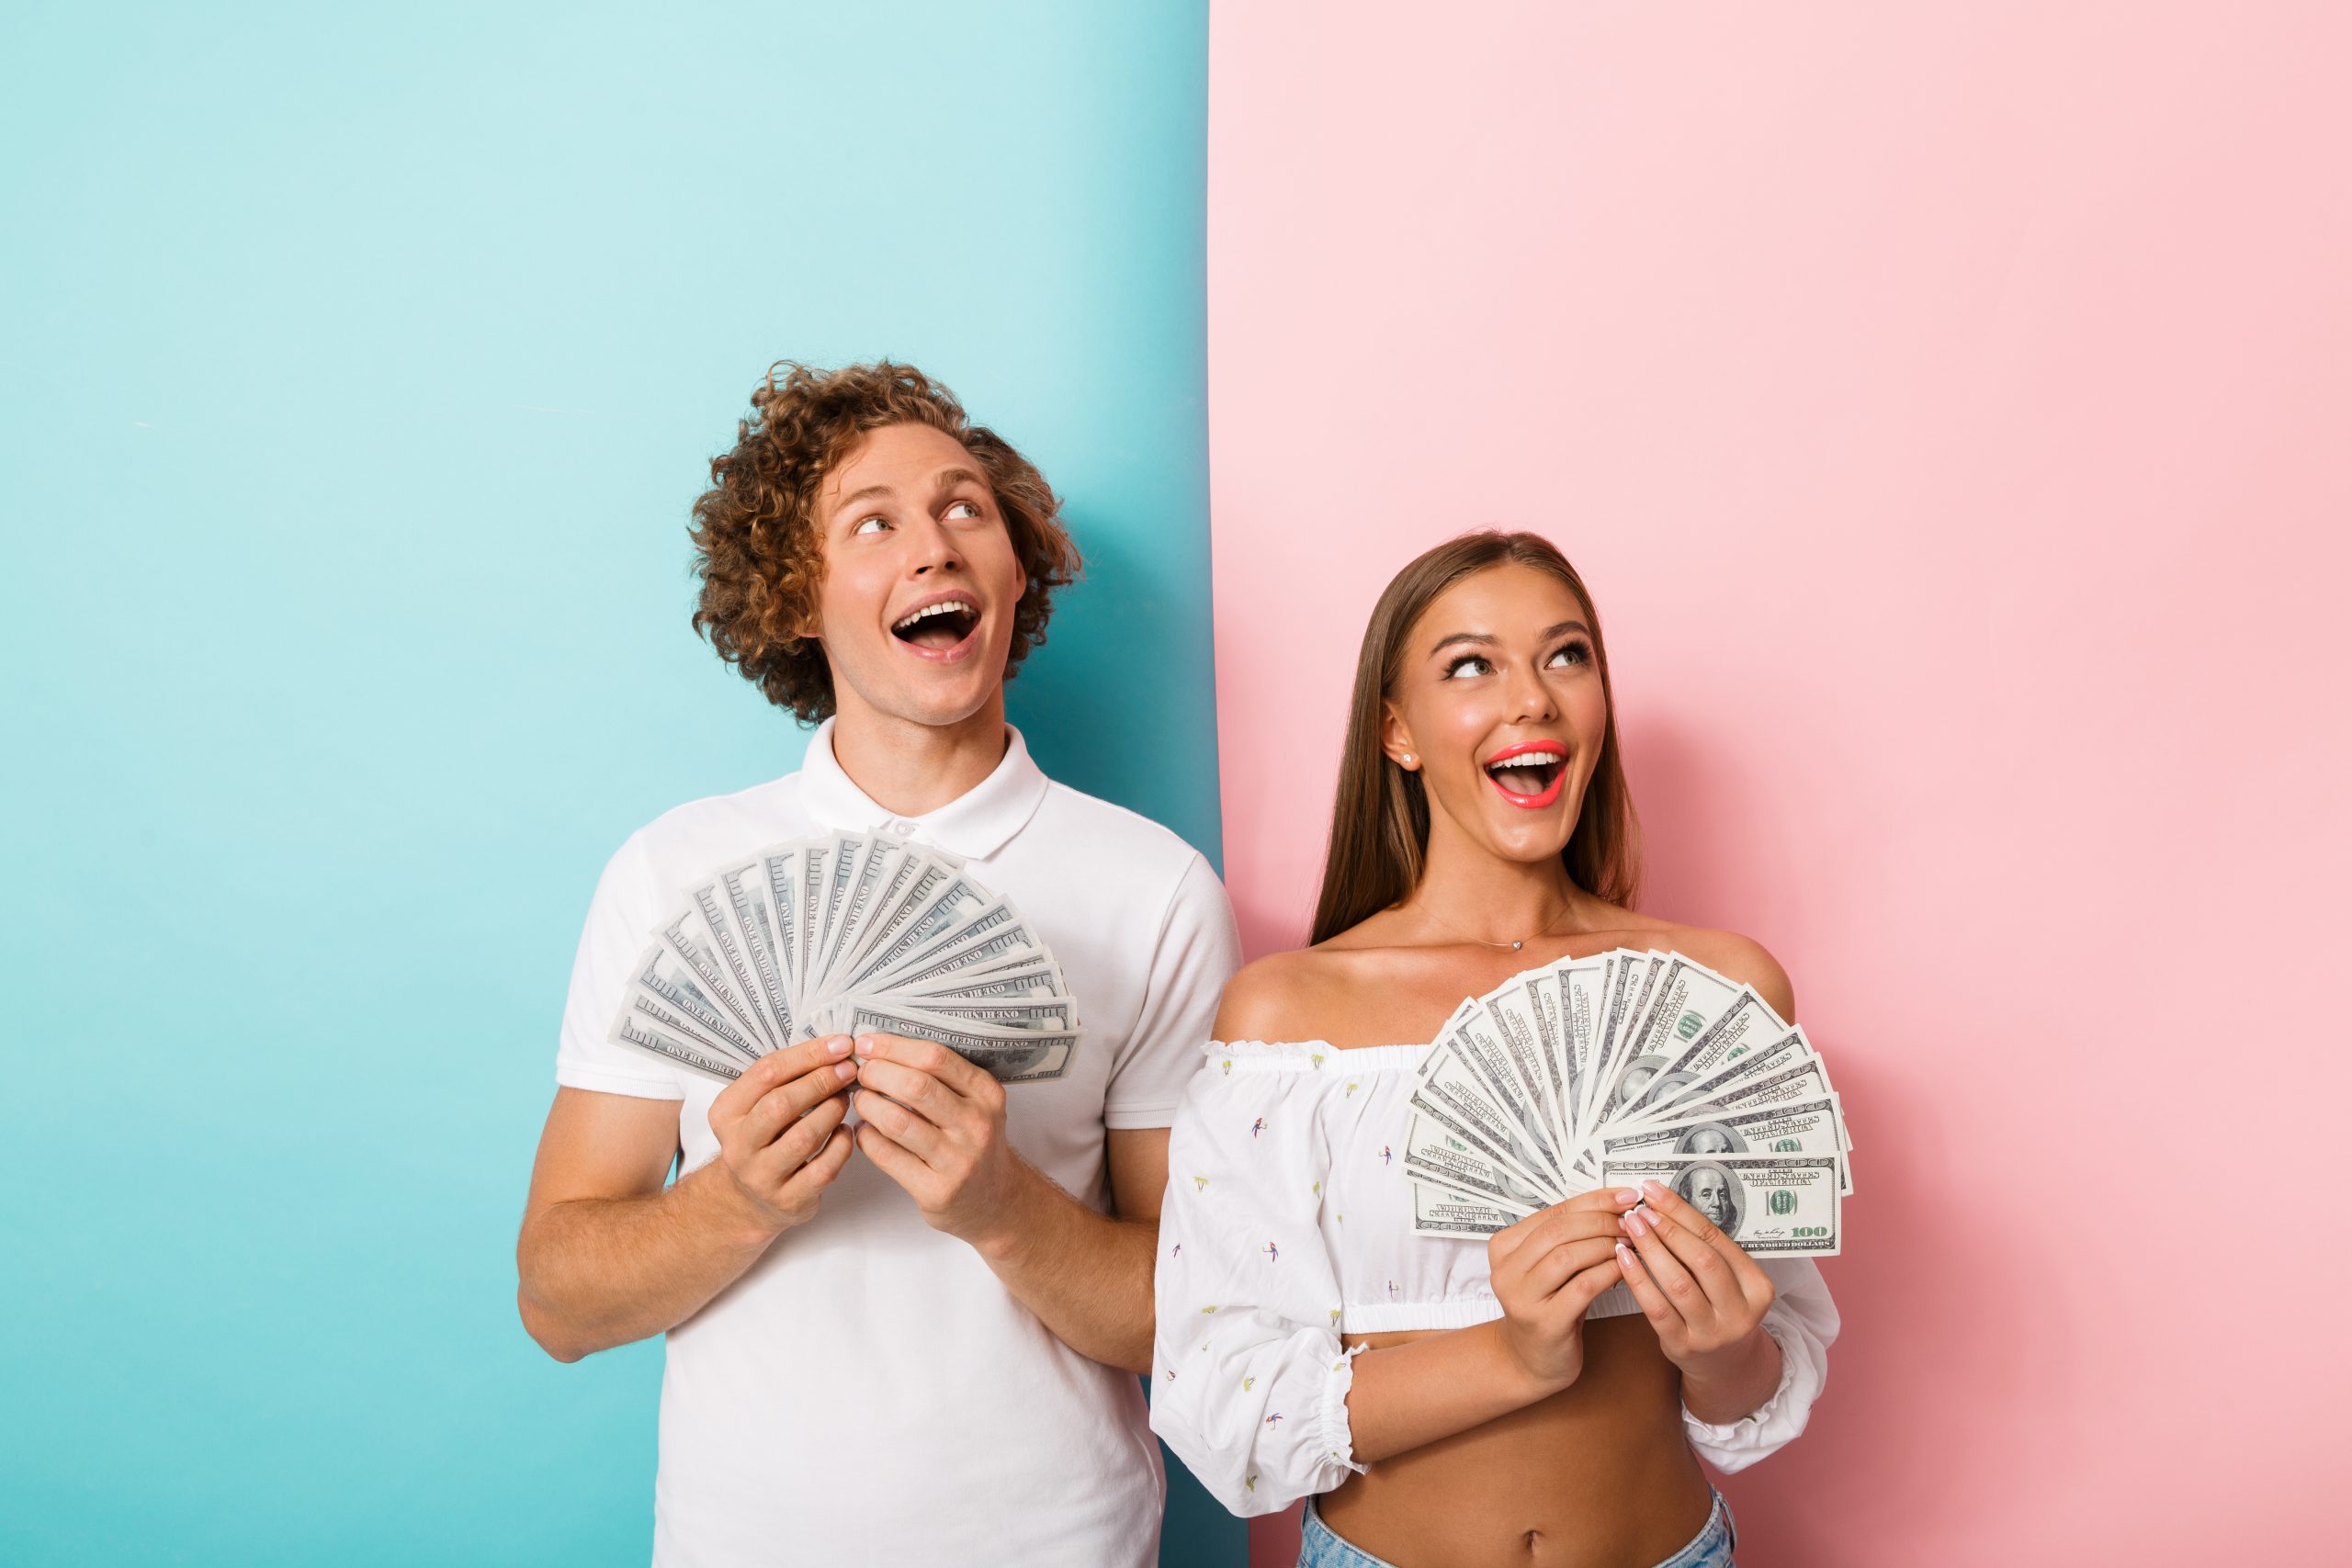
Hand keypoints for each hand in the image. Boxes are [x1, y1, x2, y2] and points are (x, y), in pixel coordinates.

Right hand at [703, 1034, 857, 1237]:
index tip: (841, 1044)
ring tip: (846, 1098)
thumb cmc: (763, 1139)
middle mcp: (738, 1146)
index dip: (808, 1055)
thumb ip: (785, 1079)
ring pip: (804, 1137)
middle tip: (849, 1069)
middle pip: (782, 1104)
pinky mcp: (788, 1200)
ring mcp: (762, 1176)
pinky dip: (842, 1145)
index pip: (767, 1073)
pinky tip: (846, 1131)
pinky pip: (824, 1168)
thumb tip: (836, 1047)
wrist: (748, 1200)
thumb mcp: (756, 1107)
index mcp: (727, 1113)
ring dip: (833, 1111)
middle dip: (821, 1081)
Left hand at [851, 1033, 1027, 1247]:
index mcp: (986, 1094)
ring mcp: (958, 1160)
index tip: (867, 1043)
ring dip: (867, 1105)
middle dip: (877, 1073)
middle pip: (915, 1086)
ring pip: (897, 1121)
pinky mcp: (937, 1190)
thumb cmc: (973, 1142)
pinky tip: (864, 1131)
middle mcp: (977, 1124)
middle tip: (862, 1074)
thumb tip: (881, 1048)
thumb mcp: (976, 1104)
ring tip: (861, 1100)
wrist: (995, 1200)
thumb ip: (941, 1078)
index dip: (894, 1047)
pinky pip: (887, 1155)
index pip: (935, 1058)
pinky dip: (866, 1137)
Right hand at [1487, 1187, 1642, 1393]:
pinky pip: (1582, 1286)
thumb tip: (1616, 1204)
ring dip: (1605, 1245)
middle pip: (1558, 1230)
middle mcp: (1505, 1271)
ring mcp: (1522, 1298)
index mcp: (1503, 1247)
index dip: (1593, 1200)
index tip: (1626, 1195)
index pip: (1553, 1213)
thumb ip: (1569, 1237)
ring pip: (1568, 1255)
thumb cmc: (1548, 1306)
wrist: (1531, 1361)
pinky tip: (1625, 1268)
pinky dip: (1608, 1272)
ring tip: (1630, 1243)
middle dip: (1601, 1221)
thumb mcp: (1550, 1268)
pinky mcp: (1544, 1323)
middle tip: (1631, 1220)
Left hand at [1615, 1176, 1777, 1378]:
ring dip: (1650, 1250)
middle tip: (1639, 1209)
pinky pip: (1657, 1308)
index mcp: (1758, 1287)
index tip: (1654, 1192)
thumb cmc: (1720, 1308)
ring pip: (1679, 1284)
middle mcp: (1740, 1312)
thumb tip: (1664, 1204)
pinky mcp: (1684, 1346)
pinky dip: (1637, 1279)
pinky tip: (1623, 1258)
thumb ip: (1707, 1249)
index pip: (1717, 1240)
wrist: (1724, 1364)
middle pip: (1702, 1260)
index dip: (1682, 1213)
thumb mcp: (1730, 1281)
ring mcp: (1713, 1332)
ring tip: (1630, 1228)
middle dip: (1667, 1229)